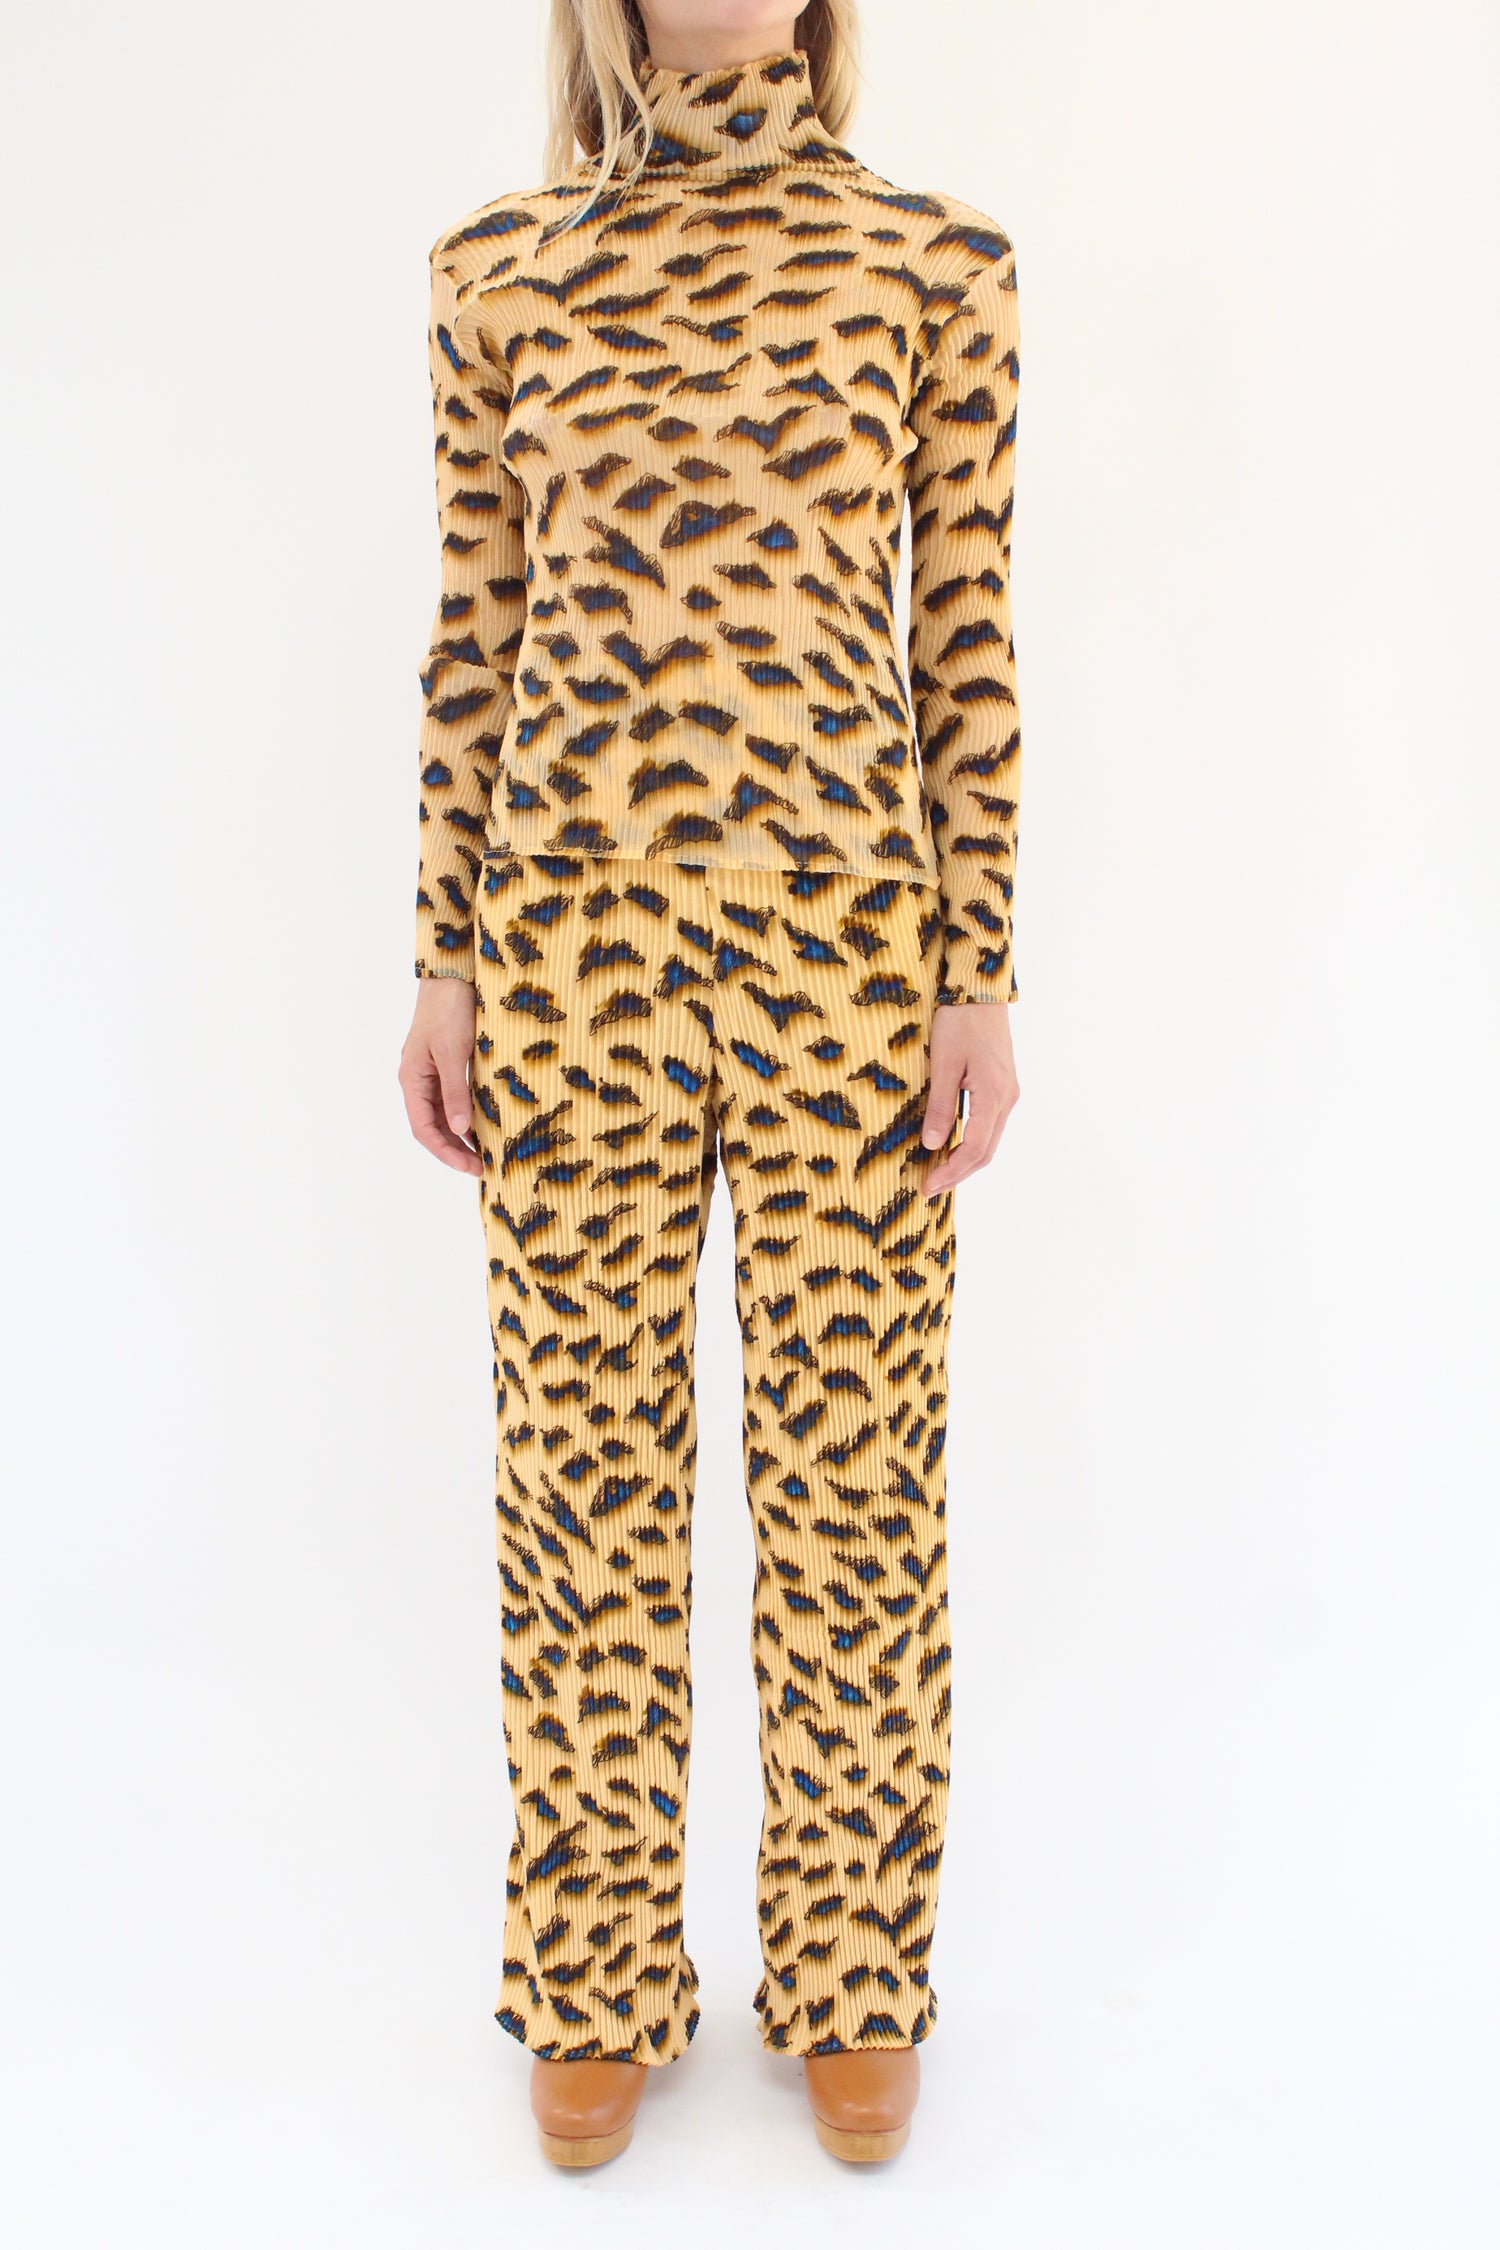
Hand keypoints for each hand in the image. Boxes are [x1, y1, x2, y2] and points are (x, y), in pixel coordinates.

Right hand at [399, 976, 482, 1175]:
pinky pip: (454, 1099)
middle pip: (433, 1126)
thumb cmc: (448, 1011)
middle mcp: (418, 1081)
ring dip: (461, 1136)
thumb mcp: (454, 1054)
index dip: (445, 1152)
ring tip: (485, 1154)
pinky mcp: (447, 1066)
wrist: (452, 977)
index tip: (469, 1167)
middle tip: (482, 1167)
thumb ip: (456, 1093)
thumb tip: (460, 1130)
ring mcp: (431, 1074)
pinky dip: (467, 1116)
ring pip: (443, 1115)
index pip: (423, 1129)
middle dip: (455, 1150)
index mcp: (412, 1080)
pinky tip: (485, 1126)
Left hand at [919, 1003, 1019, 1196]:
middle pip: (985, 1152)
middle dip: (957, 1174)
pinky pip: (988, 1126)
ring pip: (988, 1141)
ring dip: (964, 1161)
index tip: (928, 1187)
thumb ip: (940, 1106)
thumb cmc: (959, 1022)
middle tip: (928, 1188)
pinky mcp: (1001, 1087)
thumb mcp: (943, 1064)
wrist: (979, 992)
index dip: (951, 1173)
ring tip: (936, 1173)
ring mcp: (1007, 1094)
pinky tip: (951, 1147)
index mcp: (994, 1096)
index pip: (974, 1149)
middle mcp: (1006, 1099)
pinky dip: (970, 1143)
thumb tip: (933, 1146)